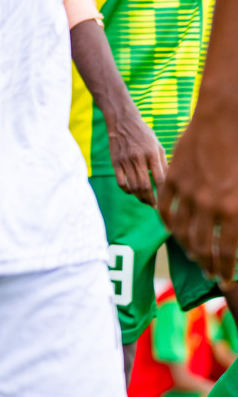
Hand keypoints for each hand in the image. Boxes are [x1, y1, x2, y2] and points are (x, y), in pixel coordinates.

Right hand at [104, 100, 165, 205]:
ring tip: (146, 201)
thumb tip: (170, 183)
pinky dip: (127, 190)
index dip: (164, 193)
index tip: (167, 201)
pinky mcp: (115, 162)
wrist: (122, 121)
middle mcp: (138, 157)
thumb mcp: (157, 146)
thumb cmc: (144, 134)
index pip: (160, 179)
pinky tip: (132, 191)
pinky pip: (120, 182)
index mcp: (152, 153)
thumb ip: (163, 164)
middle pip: (145, 186)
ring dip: (140, 197)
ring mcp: (125, 160)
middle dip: (151, 199)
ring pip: (132, 186)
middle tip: (155, 205)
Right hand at [161, 118, 237, 281]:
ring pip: (181, 230)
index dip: (226, 269)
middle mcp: (209, 205)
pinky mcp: (172, 178)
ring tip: (193, 255)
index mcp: (234, 208)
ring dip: (187, 246)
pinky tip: (174, 230)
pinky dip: (168, 223)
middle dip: (207, 264)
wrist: (225, 116)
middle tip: (211, 273)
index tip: (227, 279)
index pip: (228, 251)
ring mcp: (187, 192)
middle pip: (202, 245)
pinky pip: (164, 208)